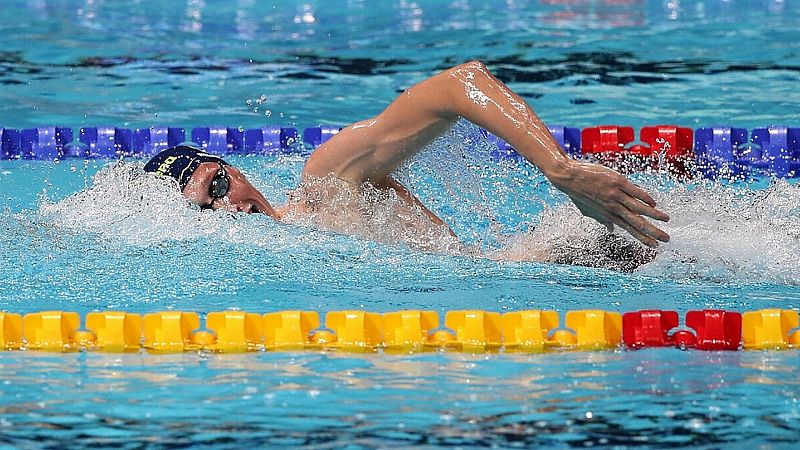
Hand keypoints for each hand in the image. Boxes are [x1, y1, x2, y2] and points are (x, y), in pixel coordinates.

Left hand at [548, 161, 669, 247]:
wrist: (568, 177)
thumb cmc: (578, 194)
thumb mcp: (588, 211)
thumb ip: (602, 220)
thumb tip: (611, 230)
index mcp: (608, 215)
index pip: (629, 229)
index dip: (643, 238)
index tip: (654, 246)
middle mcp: (613, 207)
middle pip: (637, 222)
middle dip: (653, 231)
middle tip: (666, 239)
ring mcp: (616, 194)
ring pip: (639, 207)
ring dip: (654, 215)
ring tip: (666, 220)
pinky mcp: (617, 181)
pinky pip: (634, 191)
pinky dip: (645, 197)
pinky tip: (654, 203)